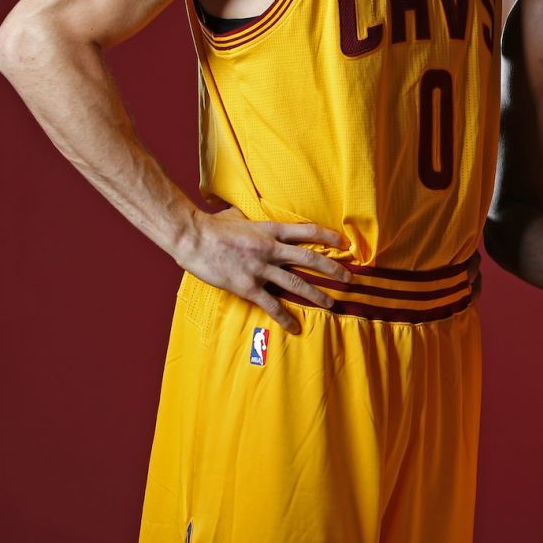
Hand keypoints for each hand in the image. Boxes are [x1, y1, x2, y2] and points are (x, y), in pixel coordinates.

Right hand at [172, 206, 350, 333]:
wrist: (192, 237)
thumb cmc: (213, 225)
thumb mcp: (240, 216)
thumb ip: (255, 220)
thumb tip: (257, 217)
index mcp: (271, 230)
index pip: (308, 231)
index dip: (329, 236)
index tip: (346, 243)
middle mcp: (271, 248)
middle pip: (310, 259)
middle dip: (333, 269)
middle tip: (350, 278)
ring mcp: (259, 268)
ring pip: (296, 283)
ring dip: (316, 294)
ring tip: (331, 303)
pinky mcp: (247, 285)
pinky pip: (271, 304)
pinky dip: (285, 317)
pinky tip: (295, 326)